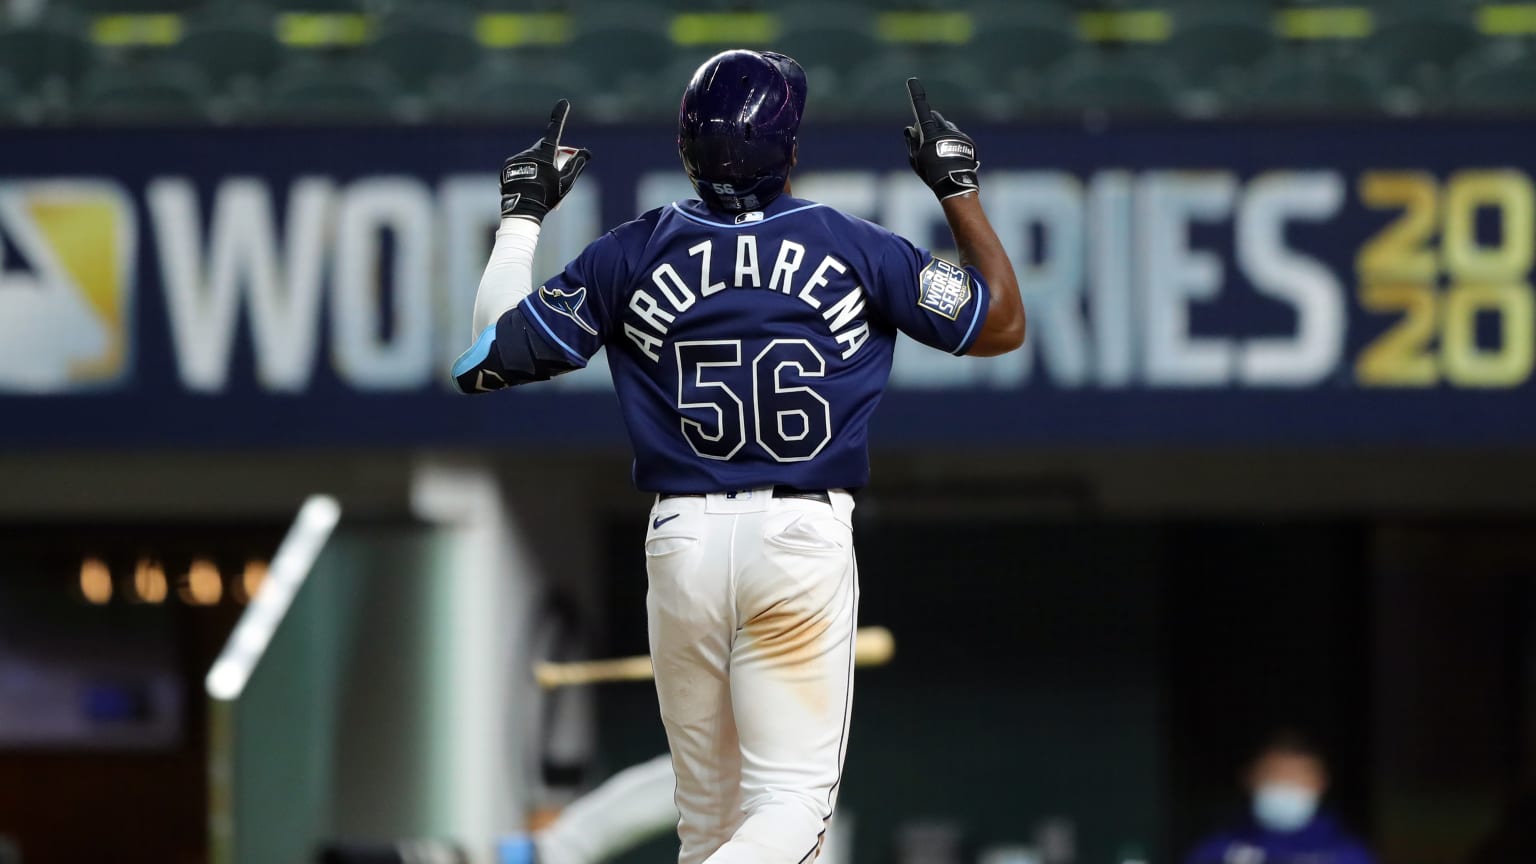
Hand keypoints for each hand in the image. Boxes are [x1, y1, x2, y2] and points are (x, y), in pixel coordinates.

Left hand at [501, 99, 592, 222]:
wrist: (522, 210)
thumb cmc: (547, 197)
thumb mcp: (566, 183)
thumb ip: (576, 165)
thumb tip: (586, 152)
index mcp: (545, 154)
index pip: (554, 130)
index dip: (560, 116)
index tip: (564, 103)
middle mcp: (530, 152)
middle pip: (544, 149)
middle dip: (551, 156)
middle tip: (555, 173)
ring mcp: (517, 158)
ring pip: (531, 157)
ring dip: (537, 165)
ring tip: (539, 184)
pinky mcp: (507, 165)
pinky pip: (520, 164)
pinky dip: (526, 171)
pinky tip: (528, 185)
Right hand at [903, 78, 979, 201]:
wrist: (955, 185)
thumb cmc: (931, 173)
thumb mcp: (915, 159)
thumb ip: (911, 141)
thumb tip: (910, 128)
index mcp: (931, 133)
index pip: (921, 109)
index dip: (915, 95)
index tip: (912, 80)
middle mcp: (946, 130)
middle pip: (936, 117)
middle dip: (930, 121)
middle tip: (925, 136)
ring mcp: (958, 135)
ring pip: (948, 127)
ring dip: (942, 132)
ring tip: (939, 151)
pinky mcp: (968, 141)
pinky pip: (958, 137)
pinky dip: (953, 142)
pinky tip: (950, 157)